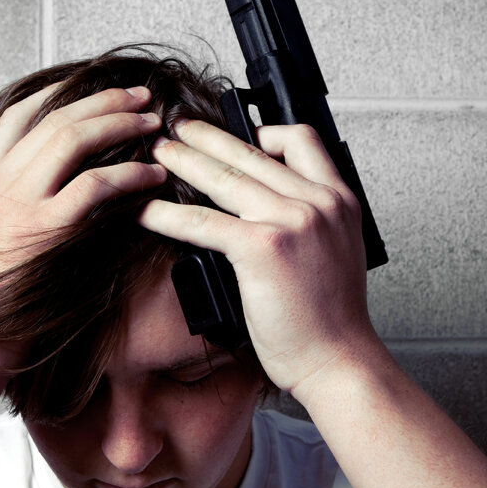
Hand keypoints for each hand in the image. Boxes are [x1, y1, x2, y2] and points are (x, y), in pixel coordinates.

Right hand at [0, 86, 166, 338]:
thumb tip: (6, 184)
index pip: (19, 115)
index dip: (60, 93)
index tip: (92, 84)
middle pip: (54, 117)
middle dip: (103, 100)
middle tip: (139, 96)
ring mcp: (18, 202)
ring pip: (73, 138)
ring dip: (120, 124)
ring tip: (152, 125)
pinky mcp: (44, 228)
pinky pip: (94, 186)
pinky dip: (129, 175)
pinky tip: (152, 176)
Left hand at [138, 119, 382, 396]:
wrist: (337, 360)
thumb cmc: (331, 319)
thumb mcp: (334, 252)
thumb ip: (308, 221)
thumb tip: (262, 206)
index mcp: (339, 200)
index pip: (301, 139)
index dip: (263, 129)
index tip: (237, 133)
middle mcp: (319, 202)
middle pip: (253, 151)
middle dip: (207, 136)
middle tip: (178, 127)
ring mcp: (293, 221)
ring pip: (225, 176)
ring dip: (184, 160)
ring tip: (158, 154)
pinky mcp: (264, 248)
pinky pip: (204, 221)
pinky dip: (168, 214)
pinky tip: (147, 211)